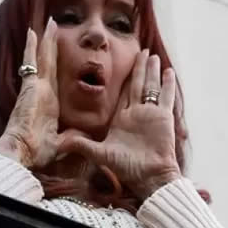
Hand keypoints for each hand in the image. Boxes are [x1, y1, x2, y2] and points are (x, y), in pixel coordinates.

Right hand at [0, 18, 71, 167]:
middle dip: (52, 44)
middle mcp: (41, 91)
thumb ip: (71, 136)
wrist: (22, 152)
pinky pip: (31, 62)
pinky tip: (33, 32)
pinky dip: (31, 47)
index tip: (61, 50)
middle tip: (55, 26)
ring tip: (50, 22)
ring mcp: (34, 87)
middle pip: (48, 62)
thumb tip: (83, 136)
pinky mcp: (29, 86)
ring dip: (45, 39)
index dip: (58, 62)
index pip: (55, 77)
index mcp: (49, 102)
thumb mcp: (61, 142)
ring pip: (42, 57)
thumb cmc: (36, 151)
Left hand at [60, 50, 182, 200]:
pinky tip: (168, 70)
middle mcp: (136, 114)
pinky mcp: (163, 117)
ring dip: (151, 70)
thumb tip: (59, 143)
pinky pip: (165, 96)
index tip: (119, 64)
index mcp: (122, 120)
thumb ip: (82, 145)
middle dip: (138, 68)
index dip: (120, 79)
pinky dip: (167, 83)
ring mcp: (150, 114)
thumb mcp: (100, 153)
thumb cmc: (126, 168)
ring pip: (150, 86)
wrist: (148, 176)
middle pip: (136, 84)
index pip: (120, 94)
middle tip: (139, 51)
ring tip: (151, 54)